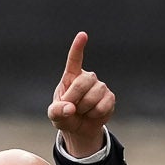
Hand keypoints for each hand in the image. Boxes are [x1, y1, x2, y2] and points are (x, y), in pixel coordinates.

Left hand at [48, 32, 114, 158]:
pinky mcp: (110, 97)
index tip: (82, 35)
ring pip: (94, 94)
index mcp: (71, 77)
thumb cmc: (65, 116)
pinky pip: (103, 105)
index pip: (74, 60)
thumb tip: (70, 108)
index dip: (78, 47)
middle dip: (74, 98)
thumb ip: (57, 111)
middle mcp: (87, 78)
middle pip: (83, 82)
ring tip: (82, 111)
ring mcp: (100, 86)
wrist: (79, 129)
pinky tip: (92, 114)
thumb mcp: (55, 115)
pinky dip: (95, 114)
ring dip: (85, 108)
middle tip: (71, 109)